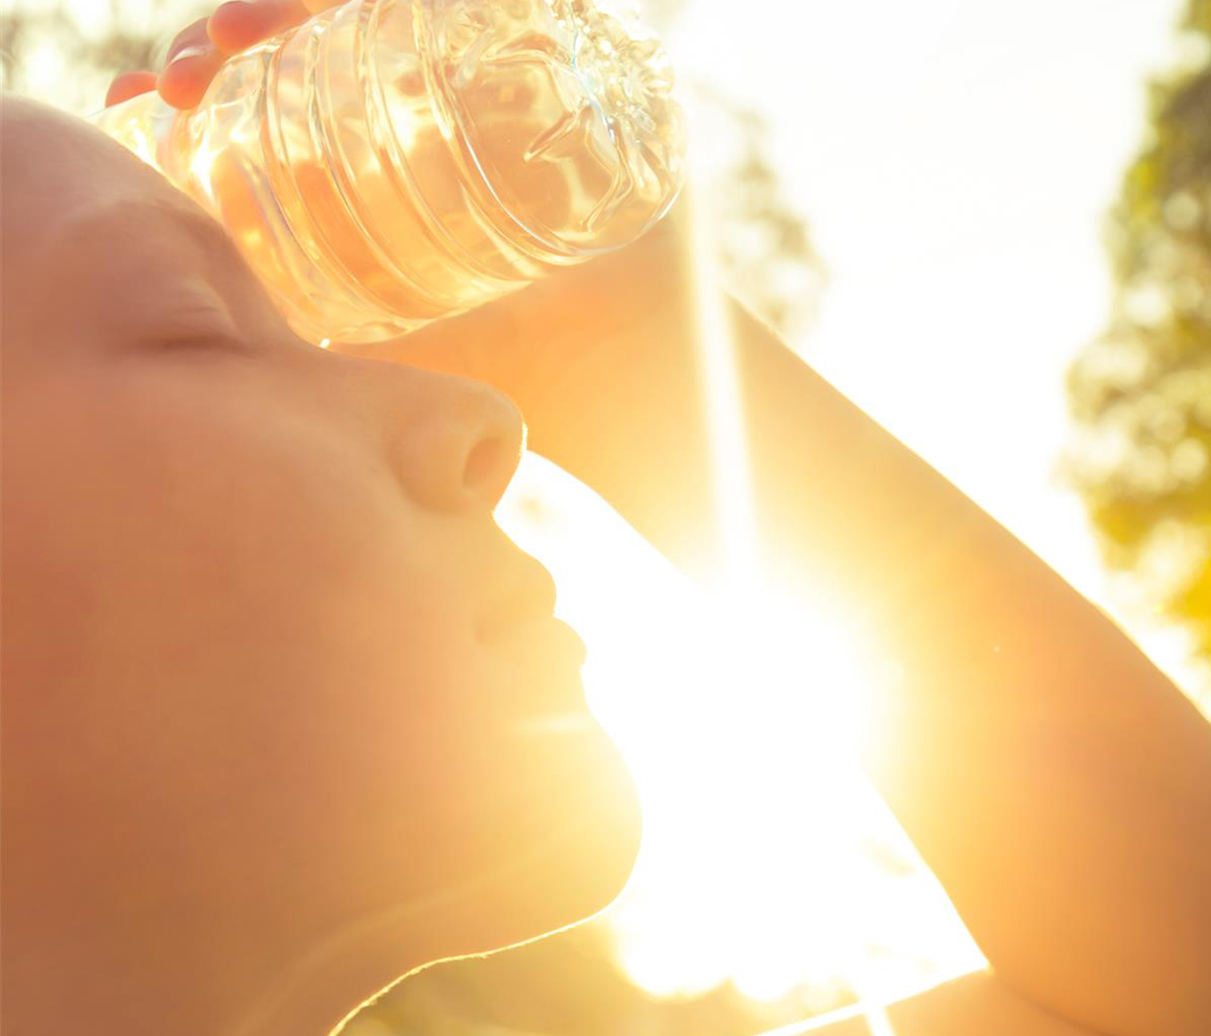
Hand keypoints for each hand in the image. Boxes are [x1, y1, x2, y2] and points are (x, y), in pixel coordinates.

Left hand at [104, 0, 694, 421]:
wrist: (619, 373)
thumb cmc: (502, 377)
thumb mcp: (356, 352)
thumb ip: (280, 336)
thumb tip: (172, 321)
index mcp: (376, 166)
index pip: (272, 98)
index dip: (203, 85)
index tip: (144, 105)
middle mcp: (426, 110)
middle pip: (310, 40)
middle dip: (232, 39)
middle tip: (187, 75)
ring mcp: (490, 80)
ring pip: (378, 9)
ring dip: (297, 5)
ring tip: (240, 31)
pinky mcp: (560, 60)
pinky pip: (487, 2)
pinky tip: (351, 7)